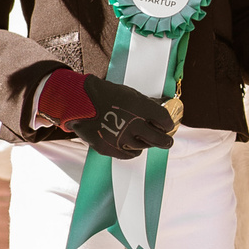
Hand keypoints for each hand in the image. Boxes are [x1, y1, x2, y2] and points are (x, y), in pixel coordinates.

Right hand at [42, 71, 174, 158]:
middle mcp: (133, 125)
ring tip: (144, 139)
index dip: (168, 123)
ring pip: (144, 146)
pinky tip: (132, 145)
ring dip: (146, 143)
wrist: (80, 101)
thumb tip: (160, 112)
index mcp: (141, 108)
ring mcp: (122, 138)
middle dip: (166, 140)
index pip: (164, 120)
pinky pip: (129, 154)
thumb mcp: (131, 94)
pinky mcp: (111, 148)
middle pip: (159, 139)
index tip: (167, 125)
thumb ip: (146, 105)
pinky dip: (133, 150)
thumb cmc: (106, 94)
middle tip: (168, 141)